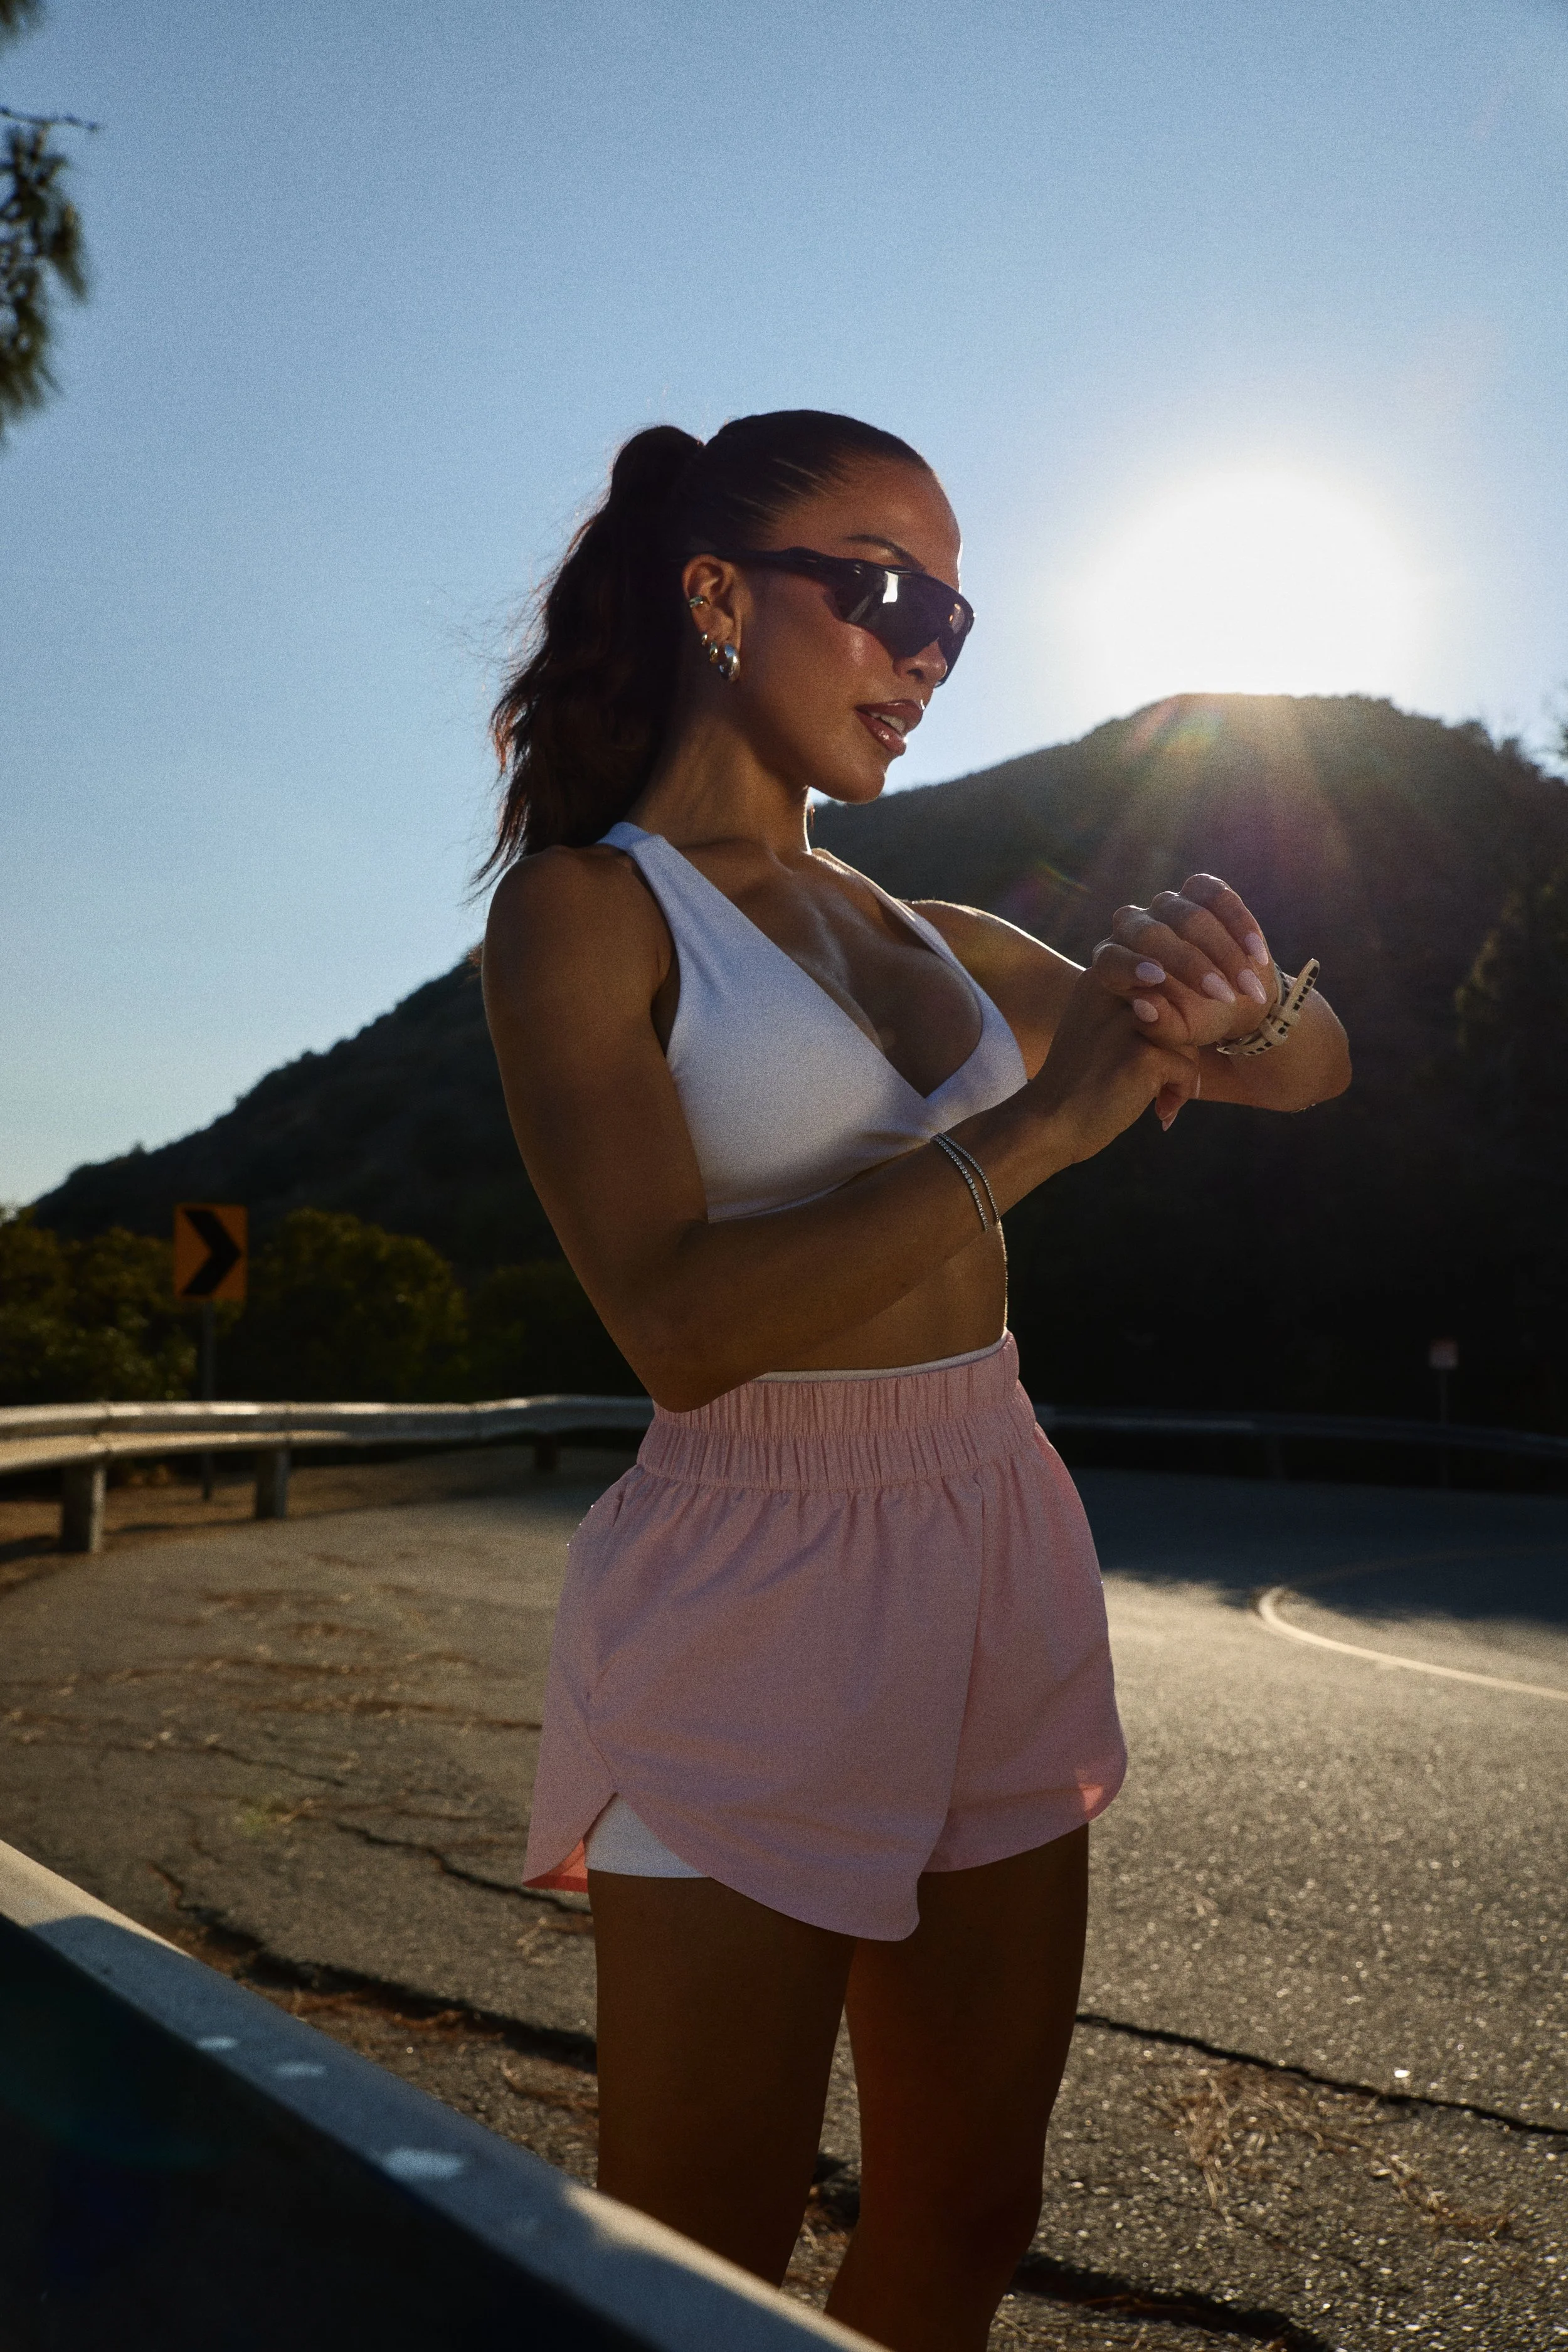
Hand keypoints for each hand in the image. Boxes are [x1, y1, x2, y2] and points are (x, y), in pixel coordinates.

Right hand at [1027, 966, 1201, 1165]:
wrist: (1048, 1123)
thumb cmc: (1079, 1079)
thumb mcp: (1099, 1025)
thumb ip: (1137, 1005)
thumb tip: (1201, 1003)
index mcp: (1100, 974)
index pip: (1163, 978)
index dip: (1171, 1016)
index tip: (1161, 1044)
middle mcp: (1114, 989)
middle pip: (1179, 1005)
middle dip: (1180, 1045)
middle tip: (1164, 1078)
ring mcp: (1130, 1022)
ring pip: (1188, 1035)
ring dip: (1182, 1069)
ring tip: (1162, 1096)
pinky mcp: (1143, 1055)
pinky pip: (1188, 1068)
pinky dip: (1181, 1093)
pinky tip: (1160, 1111)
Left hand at [1089, 874, 1276, 1055]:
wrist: (1236, 995)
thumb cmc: (1197, 1017)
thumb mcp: (1179, 1031)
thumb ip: (1159, 1025)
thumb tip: (1143, 1006)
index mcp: (1115, 963)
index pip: (1110, 958)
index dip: (1130, 965)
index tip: (1158, 979)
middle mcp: (1133, 926)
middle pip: (1152, 935)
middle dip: (1192, 965)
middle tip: (1224, 995)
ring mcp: (1167, 904)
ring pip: (1190, 917)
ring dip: (1225, 953)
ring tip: (1248, 987)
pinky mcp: (1200, 889)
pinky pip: (1218, 896)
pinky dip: (1241, 925)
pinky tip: (1257, 954)